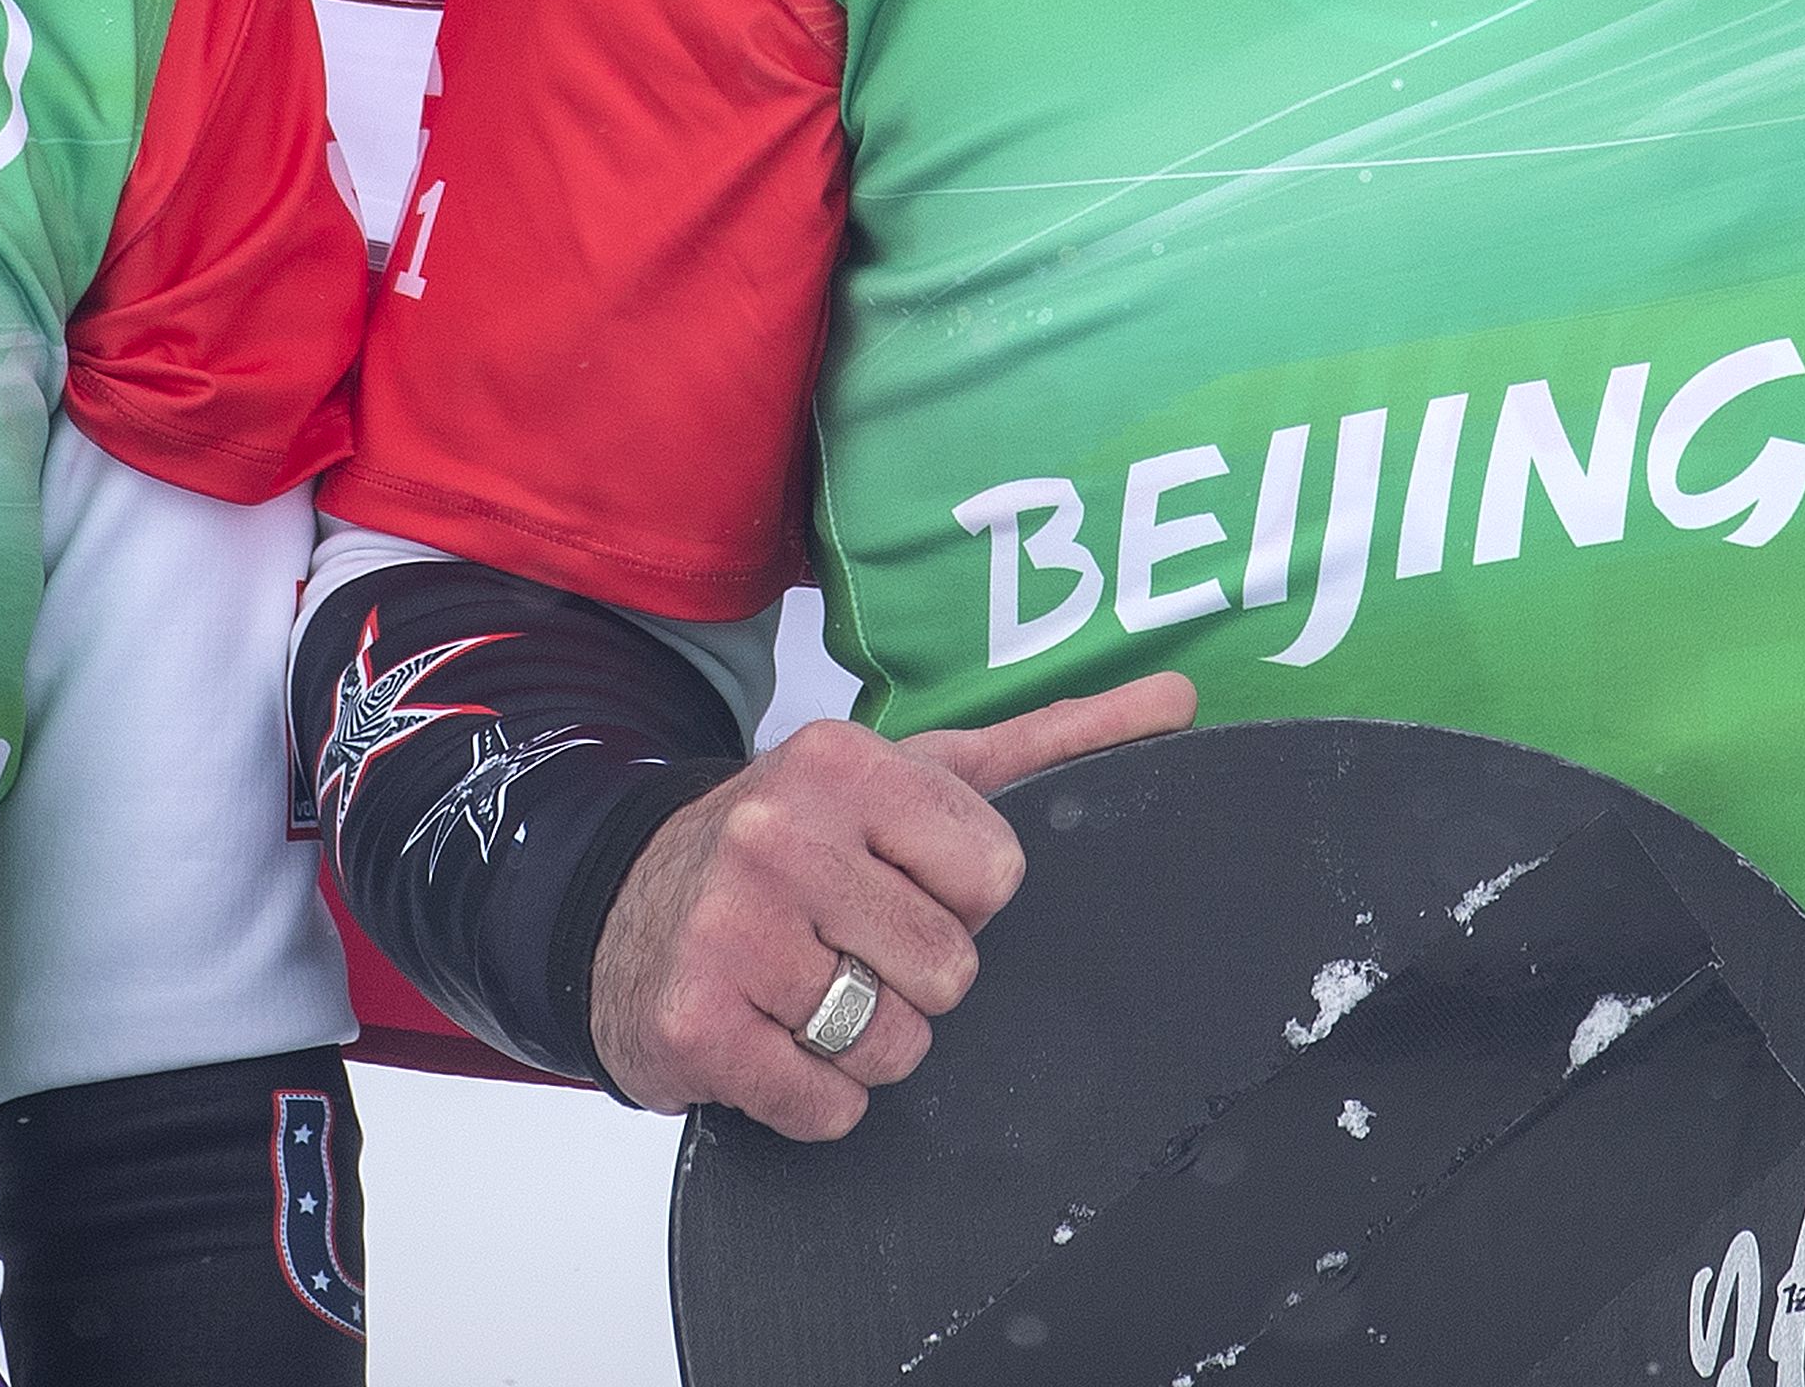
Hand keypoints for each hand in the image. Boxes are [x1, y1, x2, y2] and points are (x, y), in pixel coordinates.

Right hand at [585, 672, 1195, 1137]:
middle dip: (912, 978)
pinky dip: (813, 1098)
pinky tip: (775, 1040)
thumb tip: (1179, 700)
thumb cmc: (795, 845)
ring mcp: (730, 930)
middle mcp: (779, 834)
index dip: (962, 901)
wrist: (625, 906)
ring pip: (893, 1046)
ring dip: (863, 1043)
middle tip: (848, 945)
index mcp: (844, 764)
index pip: (994, 875)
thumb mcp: (914, 776)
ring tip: (809, 992)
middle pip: (949, 970)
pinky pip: (824, 1105)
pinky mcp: (694, 1023)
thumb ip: (1049, 741)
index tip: (905, 883)